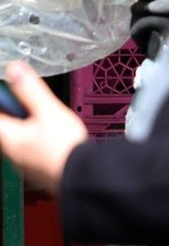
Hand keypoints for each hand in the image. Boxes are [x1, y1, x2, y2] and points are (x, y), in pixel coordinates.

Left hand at [0, 61, 87, 196]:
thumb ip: (30, 89)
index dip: (2, 100)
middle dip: (14, 112)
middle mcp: (11, 152)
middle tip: (31, 102)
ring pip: (16, 139)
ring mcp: (23, 162)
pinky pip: (28, 149)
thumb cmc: (64, 148)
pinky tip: (52, 136)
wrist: (83, 176)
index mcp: (7, 137)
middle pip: (4, 127)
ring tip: (45, 117)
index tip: (9, 92)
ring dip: (25, 125)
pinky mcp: (37, 169)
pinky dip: (35, 138)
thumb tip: (14, 69)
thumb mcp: (48, 111)